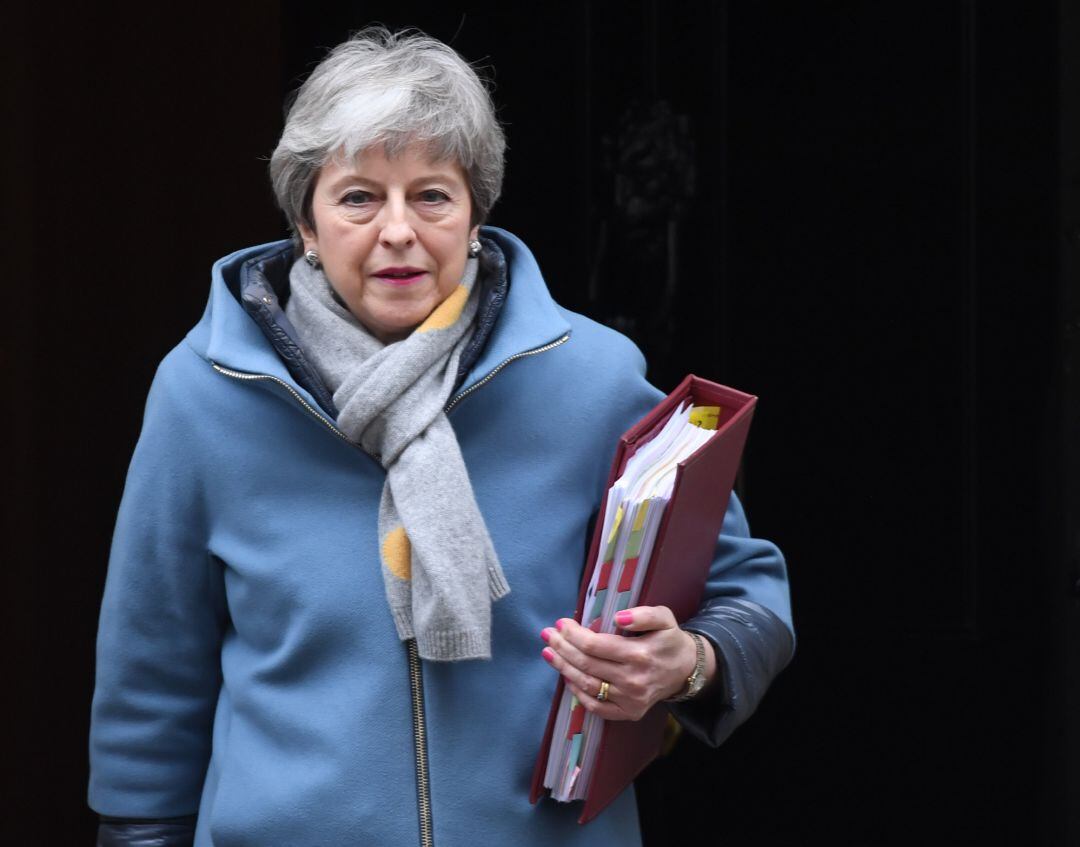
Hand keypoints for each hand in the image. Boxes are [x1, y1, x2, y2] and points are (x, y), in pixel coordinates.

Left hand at [540, 605, 714, 720]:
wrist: (686, 670)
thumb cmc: (669, 639)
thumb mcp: (664, 618)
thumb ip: (643, 615)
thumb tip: (618, 618)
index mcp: (640, 654)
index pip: (595, 645)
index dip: (573, 635)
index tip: (560, 623)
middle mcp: (633, 680)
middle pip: (586, 664)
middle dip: (562, 648)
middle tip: (547, 635)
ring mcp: (630, 700)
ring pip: (586, 684)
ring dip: (563, 668)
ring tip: (548, 653)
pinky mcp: (629, 713)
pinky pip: (596, 706)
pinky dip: (577, 693)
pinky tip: (566, 677)